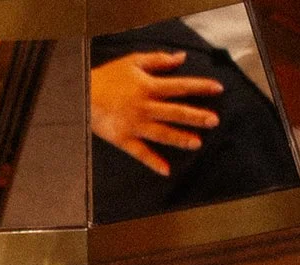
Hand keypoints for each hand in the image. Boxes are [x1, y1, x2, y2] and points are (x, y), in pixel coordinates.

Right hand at [90, 47, 221, 170]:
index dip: (200, 87)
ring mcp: (135, 125)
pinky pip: (141, 153)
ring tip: (197, 143)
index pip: (180, 86)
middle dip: (196, 116)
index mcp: (149, 86)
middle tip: (214, 121)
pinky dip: (153, 162)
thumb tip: (180, 59)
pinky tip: (166, 170)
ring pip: (162, 133)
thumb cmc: (108, 77)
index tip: (217, 90)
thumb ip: (159, 60)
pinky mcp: (124, 140)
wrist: (82, 96)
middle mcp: (146, 107)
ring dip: (180, 138)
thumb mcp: (134, 61)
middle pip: (175, 112)